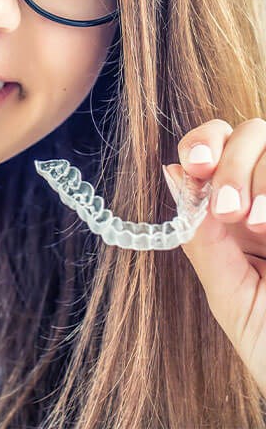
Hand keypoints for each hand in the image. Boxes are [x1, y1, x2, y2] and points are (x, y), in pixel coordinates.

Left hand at [164, 118, 265, 396]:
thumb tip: (174, 173)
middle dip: (232, 162)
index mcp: (238, 213)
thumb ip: (203, 237)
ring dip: (262, 176)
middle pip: (252, 134)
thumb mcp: (231, 296)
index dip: (203, 142)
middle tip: (227, 210)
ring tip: (259, 225)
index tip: (196, 165)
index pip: (216, 146)